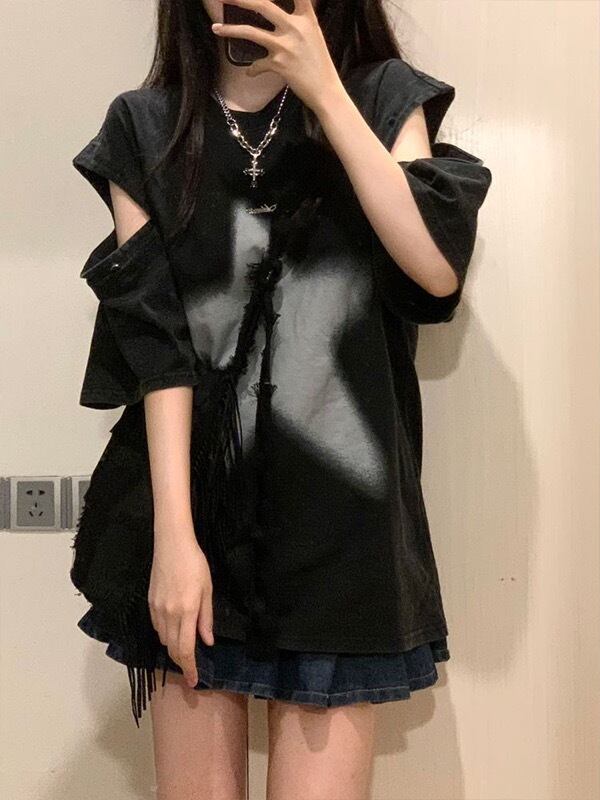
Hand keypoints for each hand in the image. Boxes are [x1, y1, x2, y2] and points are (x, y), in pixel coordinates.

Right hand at [148, 525, 213, 687]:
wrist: (172, 545)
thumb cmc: (195, 564)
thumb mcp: (207, 591)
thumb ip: (206, 618)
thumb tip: (207, 642)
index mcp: (185, 612)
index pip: (185, 650)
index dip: (189, 668)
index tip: (194, 681)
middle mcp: (168, 615)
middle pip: (172, 649)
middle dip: (181, 663)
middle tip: (191, 672)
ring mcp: (156, 609)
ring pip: (163, 639)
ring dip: (174, 649)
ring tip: (185, 651)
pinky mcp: (150, 603)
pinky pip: (157, 627)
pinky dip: (165, 635)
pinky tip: (174, 632)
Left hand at [212, 0, 343, 113]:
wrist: (326, 91)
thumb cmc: (320, 64)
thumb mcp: (314, 35)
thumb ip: (300, 20)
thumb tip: (281, 16)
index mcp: (306, 18)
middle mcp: (295, 27)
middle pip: (262, 5)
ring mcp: (285, 45)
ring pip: (251, 31)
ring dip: (230, 29)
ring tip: (215, 28)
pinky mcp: (279, 64)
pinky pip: (257, 64)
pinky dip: (252, 69)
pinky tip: (249, 72)